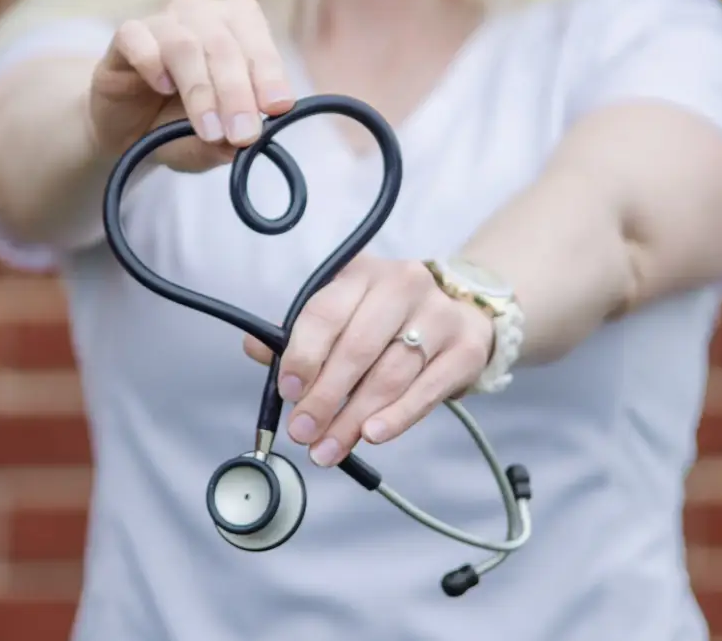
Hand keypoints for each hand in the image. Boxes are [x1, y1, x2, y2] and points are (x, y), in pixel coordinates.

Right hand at [89, 0, 294, 172]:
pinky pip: (138, 38)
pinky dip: (152, 62)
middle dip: (237, 93)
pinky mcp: (126, 35)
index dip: (270, 75)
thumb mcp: (211, 144)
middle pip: (223, 45)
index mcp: (238, 29)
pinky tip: (163, 87)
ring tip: (209, 130)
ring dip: (201, 89)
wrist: (129, 130)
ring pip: (185, 44)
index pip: (258, 44)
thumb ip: (229, 143)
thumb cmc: (179, 125)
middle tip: (242, 134)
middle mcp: (202, 15)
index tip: (276, 108)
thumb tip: (251, 142)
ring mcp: (162, 21)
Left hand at [243, 255, 494, 466]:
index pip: (325, 312)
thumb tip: (255, 349)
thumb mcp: (342, 314)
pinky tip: (373, 435)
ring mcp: (439, 315)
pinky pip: (427, 389)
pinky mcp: (466, 348)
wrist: (460, 315)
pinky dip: (398, 416)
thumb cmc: (385, 322)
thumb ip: (300, 334)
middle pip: (357, 348)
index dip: (303, 356)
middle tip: (303, 432)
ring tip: (328, 448)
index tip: (287, 392)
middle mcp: (403, 284)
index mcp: (361, 273)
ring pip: (389, 374)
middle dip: (325, 398)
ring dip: (354, 419)